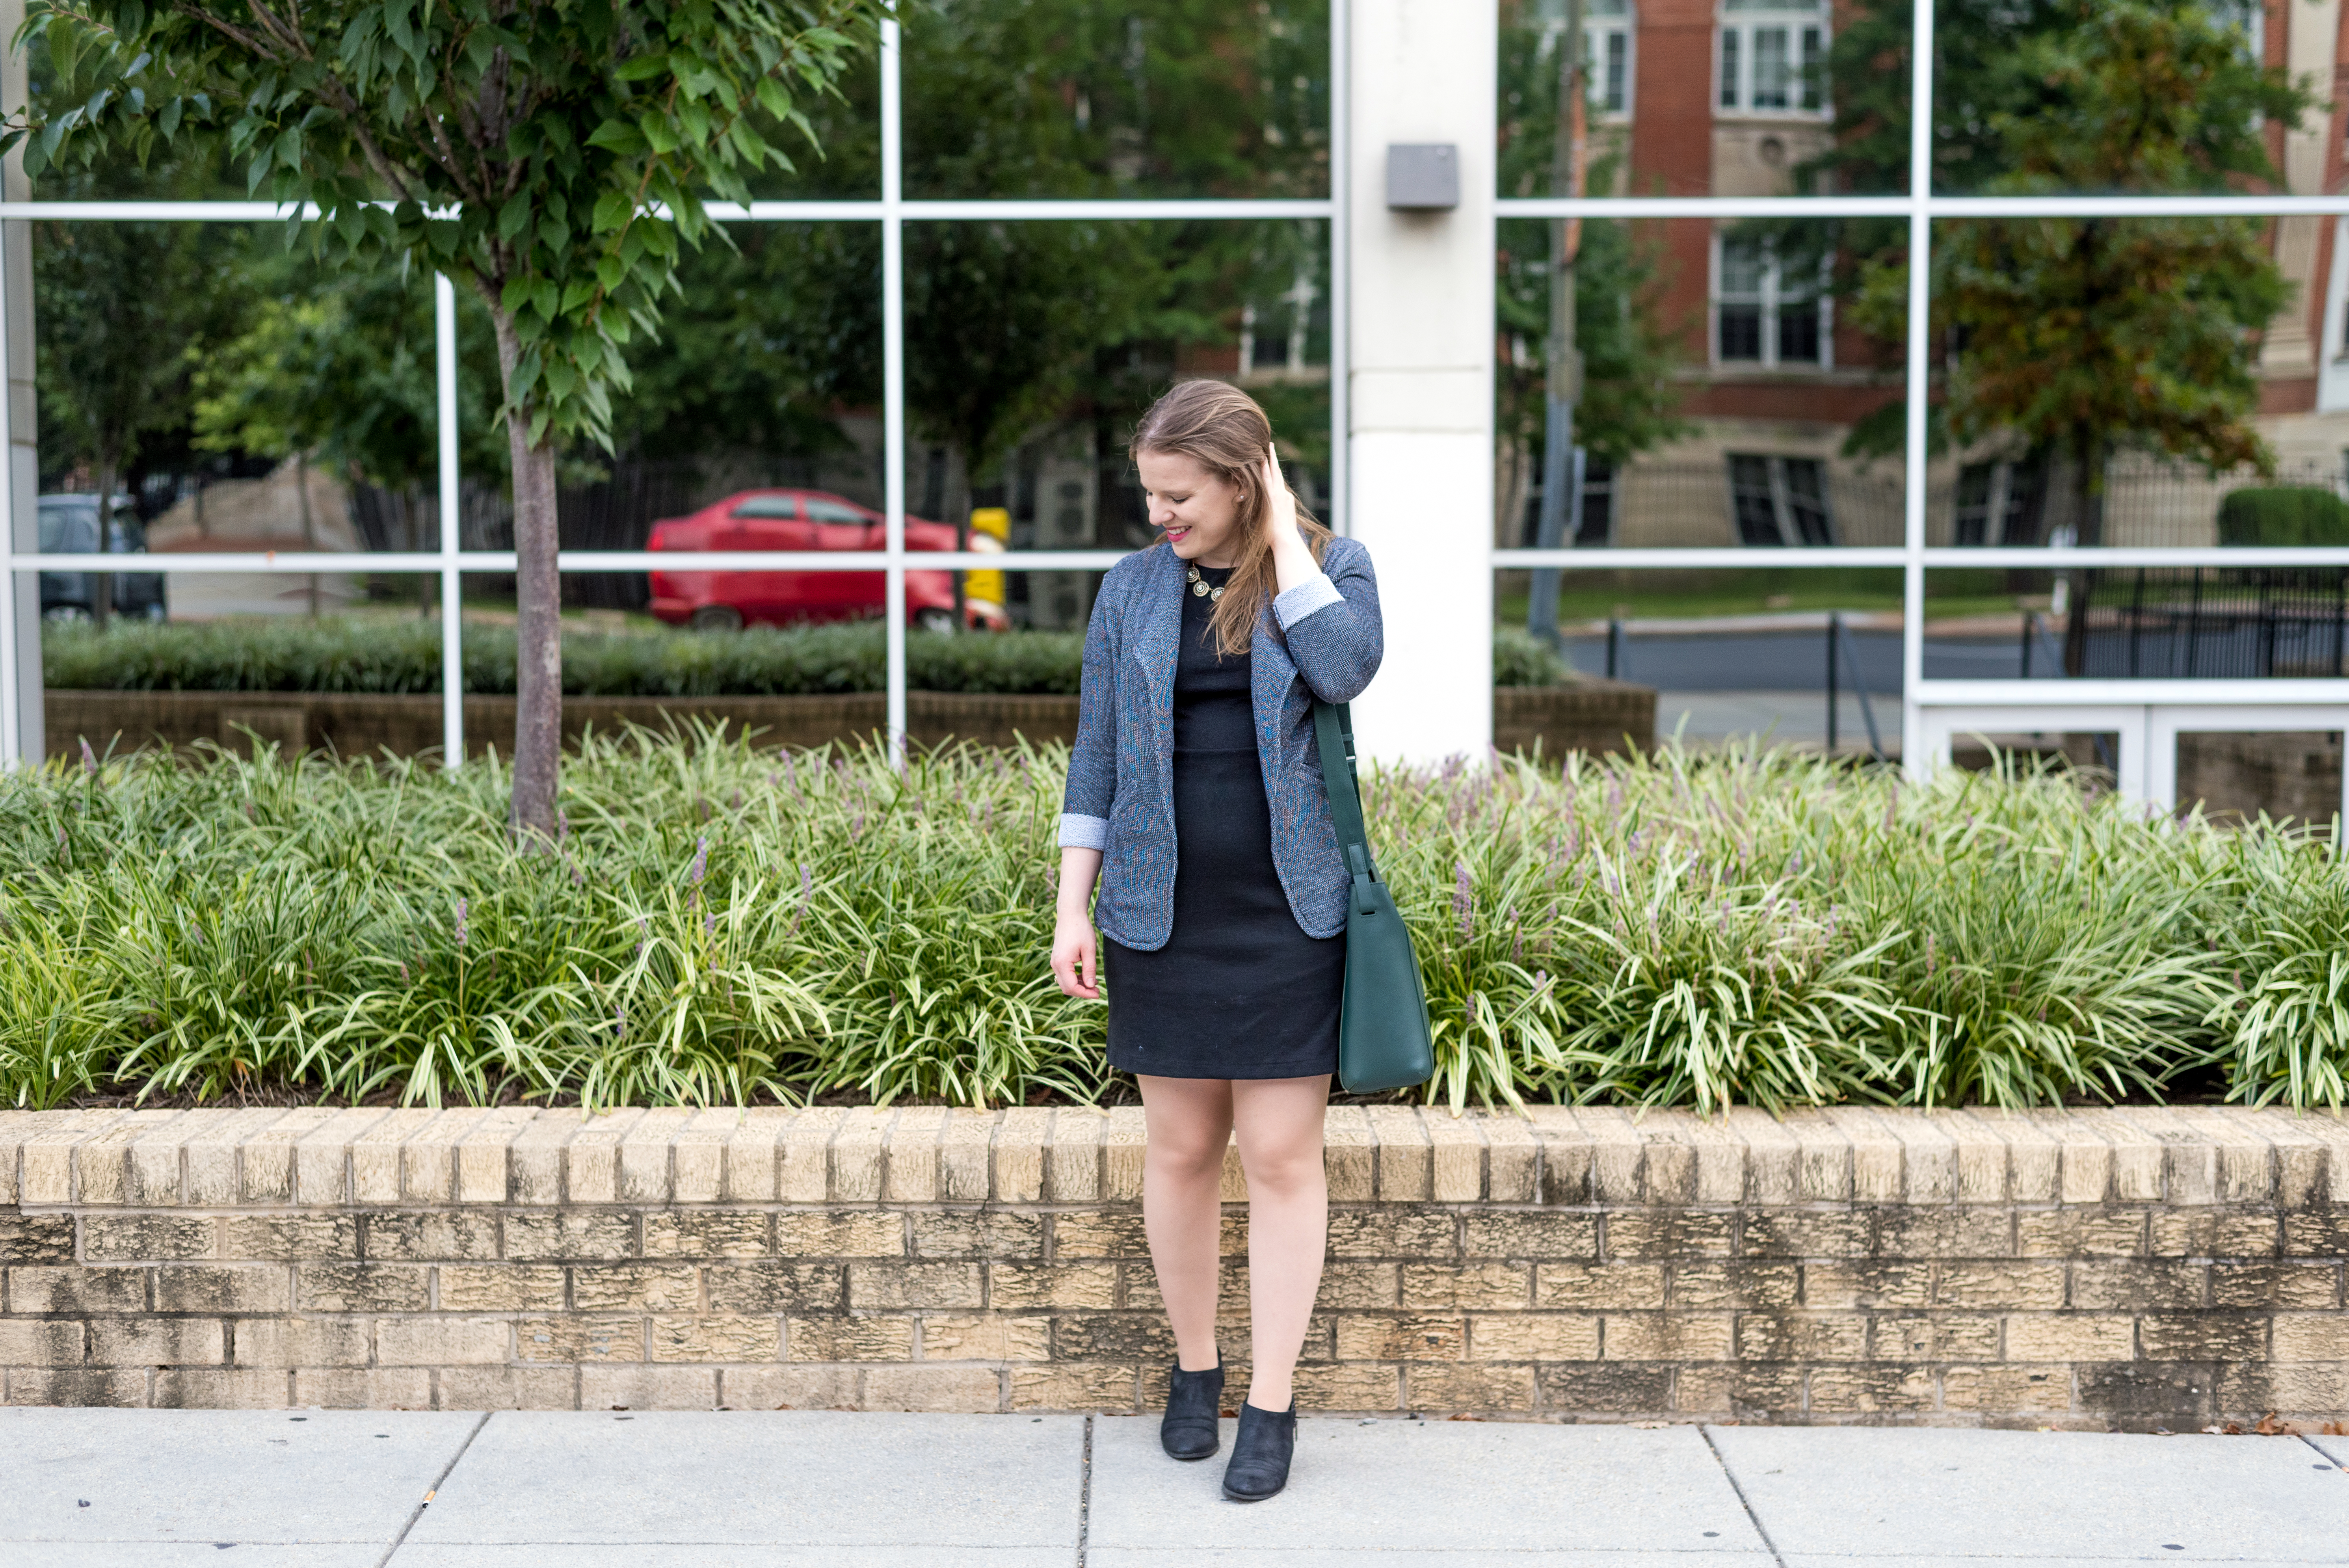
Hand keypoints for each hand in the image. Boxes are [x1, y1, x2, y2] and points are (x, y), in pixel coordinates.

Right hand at [1052, 907, 1099, 998]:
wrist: (1070, 915)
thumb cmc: (1081, 930)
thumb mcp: (1089, 950)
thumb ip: (1089, 969)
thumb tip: (1091, 986)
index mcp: (1062, 963)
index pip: (1072, 987)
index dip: (1085, 994)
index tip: (1098, 993)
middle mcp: (1055, 964)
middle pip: (1067, 988)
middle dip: (1082, 992)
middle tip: (1098, 991)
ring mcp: (1055, 962)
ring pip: (1065, 982)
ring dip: (1079, 986)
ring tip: (1095, 983)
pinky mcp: (1057, 959)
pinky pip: (1065, 975)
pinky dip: (1075, 978)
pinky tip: (1087, 976)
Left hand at [1261, 451, 1315, 592]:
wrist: (1286, 541)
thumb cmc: (1280, 538)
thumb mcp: (1278, 523)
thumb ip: (1274, 515)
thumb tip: (1269, 517)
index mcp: (1285, 500)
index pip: (1277, 482)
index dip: (1273, 471)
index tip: (1269, 461)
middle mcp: (1283, 494)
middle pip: (1276, 472)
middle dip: (1273, 458)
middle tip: (1269, 445)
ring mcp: (1278, 494)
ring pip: (1272, 473)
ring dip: (1267, 460)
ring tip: (1265, 447)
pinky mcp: (1273, 496)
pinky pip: (1266, 479)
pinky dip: (1264, 469)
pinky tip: (1258, 459)